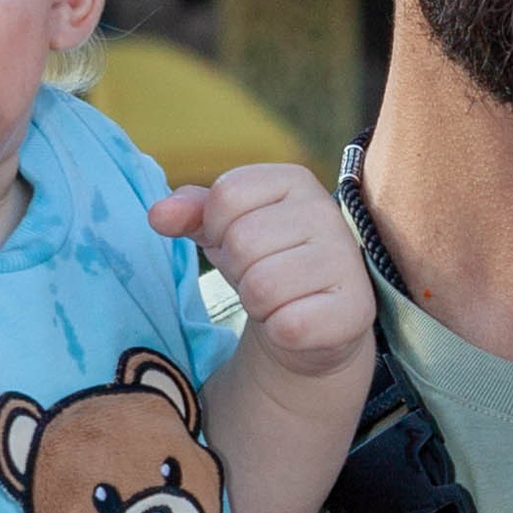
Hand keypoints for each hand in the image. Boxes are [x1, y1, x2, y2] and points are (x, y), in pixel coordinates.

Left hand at [151, 166, 373, 377]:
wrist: (314, 321)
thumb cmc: (266, 263)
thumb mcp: (224, 228)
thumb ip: (191, 212)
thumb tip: (158, 215)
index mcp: (295, 180)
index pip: (225, 196)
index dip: (216, 229)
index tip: (238, 243)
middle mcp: (328, 213)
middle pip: (242, 242)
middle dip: (238, 271)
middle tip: (261, 277)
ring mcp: (345, 261)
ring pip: (261, 287)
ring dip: (257, 304)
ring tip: (278, 300)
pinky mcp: (354, 310)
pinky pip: (288, 325)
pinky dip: (280, 332)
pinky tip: (296, 324)